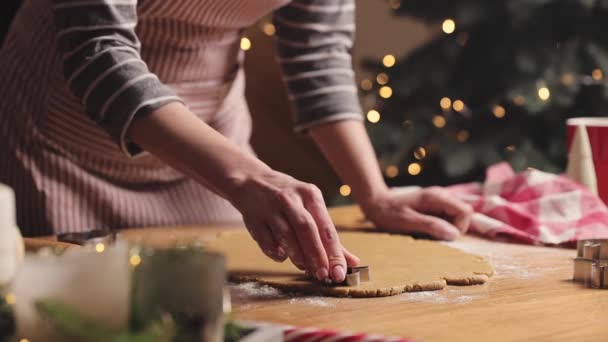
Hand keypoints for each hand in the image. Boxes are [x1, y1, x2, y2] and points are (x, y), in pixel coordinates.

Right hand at [226, 170, 358, 282]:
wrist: (250, 181)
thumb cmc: (288, 198)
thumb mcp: (310, 206)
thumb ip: (329, 235)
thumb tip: (352, 262)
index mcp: (310, 194)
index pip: (325, 227)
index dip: (333, 251)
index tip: (339, 271)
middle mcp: (290, 199)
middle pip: (306, 229)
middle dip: (316, 254)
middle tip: (323, 275)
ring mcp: (270, 208)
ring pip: (286, 235)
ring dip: (297, 254)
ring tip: (304, 267)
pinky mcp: (254, 219)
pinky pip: (266, 241)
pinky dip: (275, 252)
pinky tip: (282, 256)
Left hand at [359, 187, 472, 239]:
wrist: (376, 203)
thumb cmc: (389, 213)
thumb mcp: (407, 222)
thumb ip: (431, 225)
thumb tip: (454, 234)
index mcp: (436, 197)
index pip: (465, 211)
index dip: (460, 227)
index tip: (441, 235)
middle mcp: (441, 196)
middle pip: (463, 214)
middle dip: (453, 229)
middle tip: (432, 235)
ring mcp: (438, 201)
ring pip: (456, 217)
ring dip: (445, 229)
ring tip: (425, 231)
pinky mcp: (434, 206)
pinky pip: (446, 218)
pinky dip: (440, 227)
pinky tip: (424, 228)